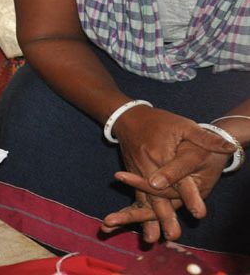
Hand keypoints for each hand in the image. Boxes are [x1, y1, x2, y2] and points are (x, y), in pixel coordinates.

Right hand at [108, 108, 234, 240]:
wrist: (129, 118)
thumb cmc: (161, 122)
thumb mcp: (184, 125)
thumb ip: (206, 138)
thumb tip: (229, 147)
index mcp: (161, 154)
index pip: (179, 177)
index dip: (189, 195)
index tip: (199, 212)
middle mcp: (148, 167)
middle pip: (158, 195)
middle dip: (165, 216)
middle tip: (174, 235)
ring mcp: (138, 173)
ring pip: (145, 200)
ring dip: (148, 220)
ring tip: (154, 239)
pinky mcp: (133, 177)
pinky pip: (136, 199)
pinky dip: (137, 215)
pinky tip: (143, 230)